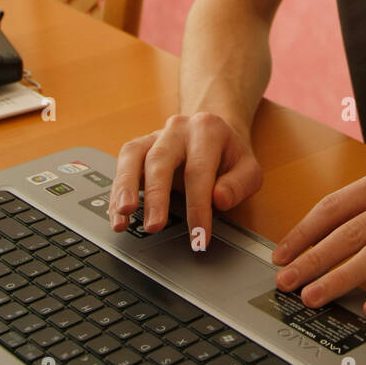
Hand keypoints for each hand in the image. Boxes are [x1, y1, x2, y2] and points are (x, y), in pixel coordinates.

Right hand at [110, 111, 262, 246]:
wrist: (214, 131)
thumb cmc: (229, 156)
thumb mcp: (249, 169)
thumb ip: (239, 185)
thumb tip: (218, 199)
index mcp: (208, 130)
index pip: (199, 170)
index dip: (198, 205)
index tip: (198, 235)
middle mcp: (178, 129)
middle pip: (160, 159)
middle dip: (156, 196)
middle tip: (154, 226)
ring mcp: (155, 136)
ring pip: (133, 156)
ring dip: (125, 187)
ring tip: (123, 215)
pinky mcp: (139, 148)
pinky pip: (122, 165)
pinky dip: (116, 192)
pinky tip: (117, 215)